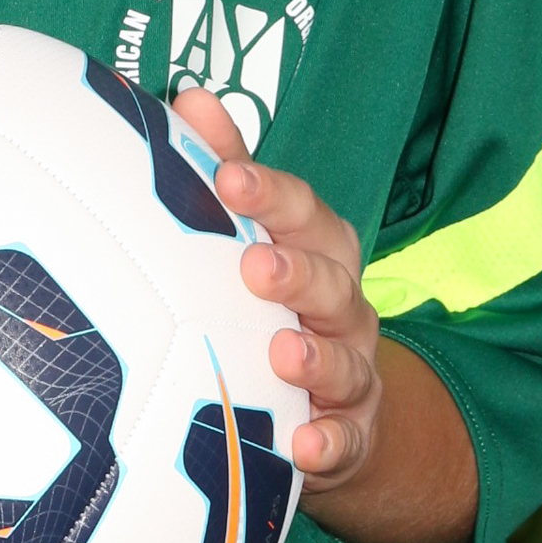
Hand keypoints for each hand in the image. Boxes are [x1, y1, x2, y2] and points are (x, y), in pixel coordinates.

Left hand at [173, 87, 380, 495]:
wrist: (331, 408)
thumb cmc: (271, 301)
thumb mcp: (255, 233)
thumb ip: (225, 167)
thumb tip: (190, 94)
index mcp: (316, 247)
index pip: (302, 211)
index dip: (269, 194)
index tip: (227, 179)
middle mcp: (342, 304)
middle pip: (332, 279)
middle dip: (297, 271)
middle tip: (254, 266)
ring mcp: (351, 369)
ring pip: (346, 359)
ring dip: (317, 356)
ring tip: (284, 353)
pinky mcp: (351, 434)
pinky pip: (347, 441)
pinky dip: (330, 444)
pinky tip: (306, 448)